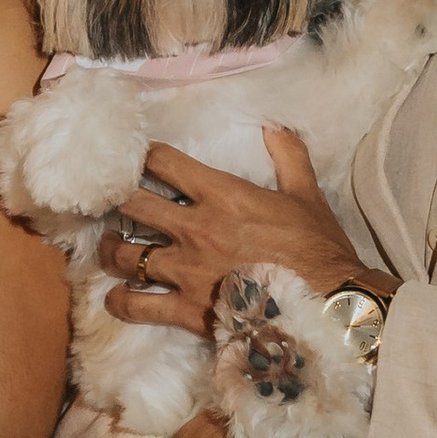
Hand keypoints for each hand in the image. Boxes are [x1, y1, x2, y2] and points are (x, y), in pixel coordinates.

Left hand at [101, 129, 386, 337]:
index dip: (143, 156)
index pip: (162, 162)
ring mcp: (186, 272)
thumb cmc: (317, 248)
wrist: (326, 304)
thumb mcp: (306, 194)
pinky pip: (136, 306)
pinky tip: (116, 297)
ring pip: (125, 257)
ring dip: (112, 251)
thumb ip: (288, 156)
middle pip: (131, 205)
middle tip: (110, 201)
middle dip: (115, 199)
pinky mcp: (186, 310)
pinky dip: (120, 302)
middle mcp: (194, 230)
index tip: (134, 158)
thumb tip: (275, 127)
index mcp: (221, 195)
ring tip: (110, 248)